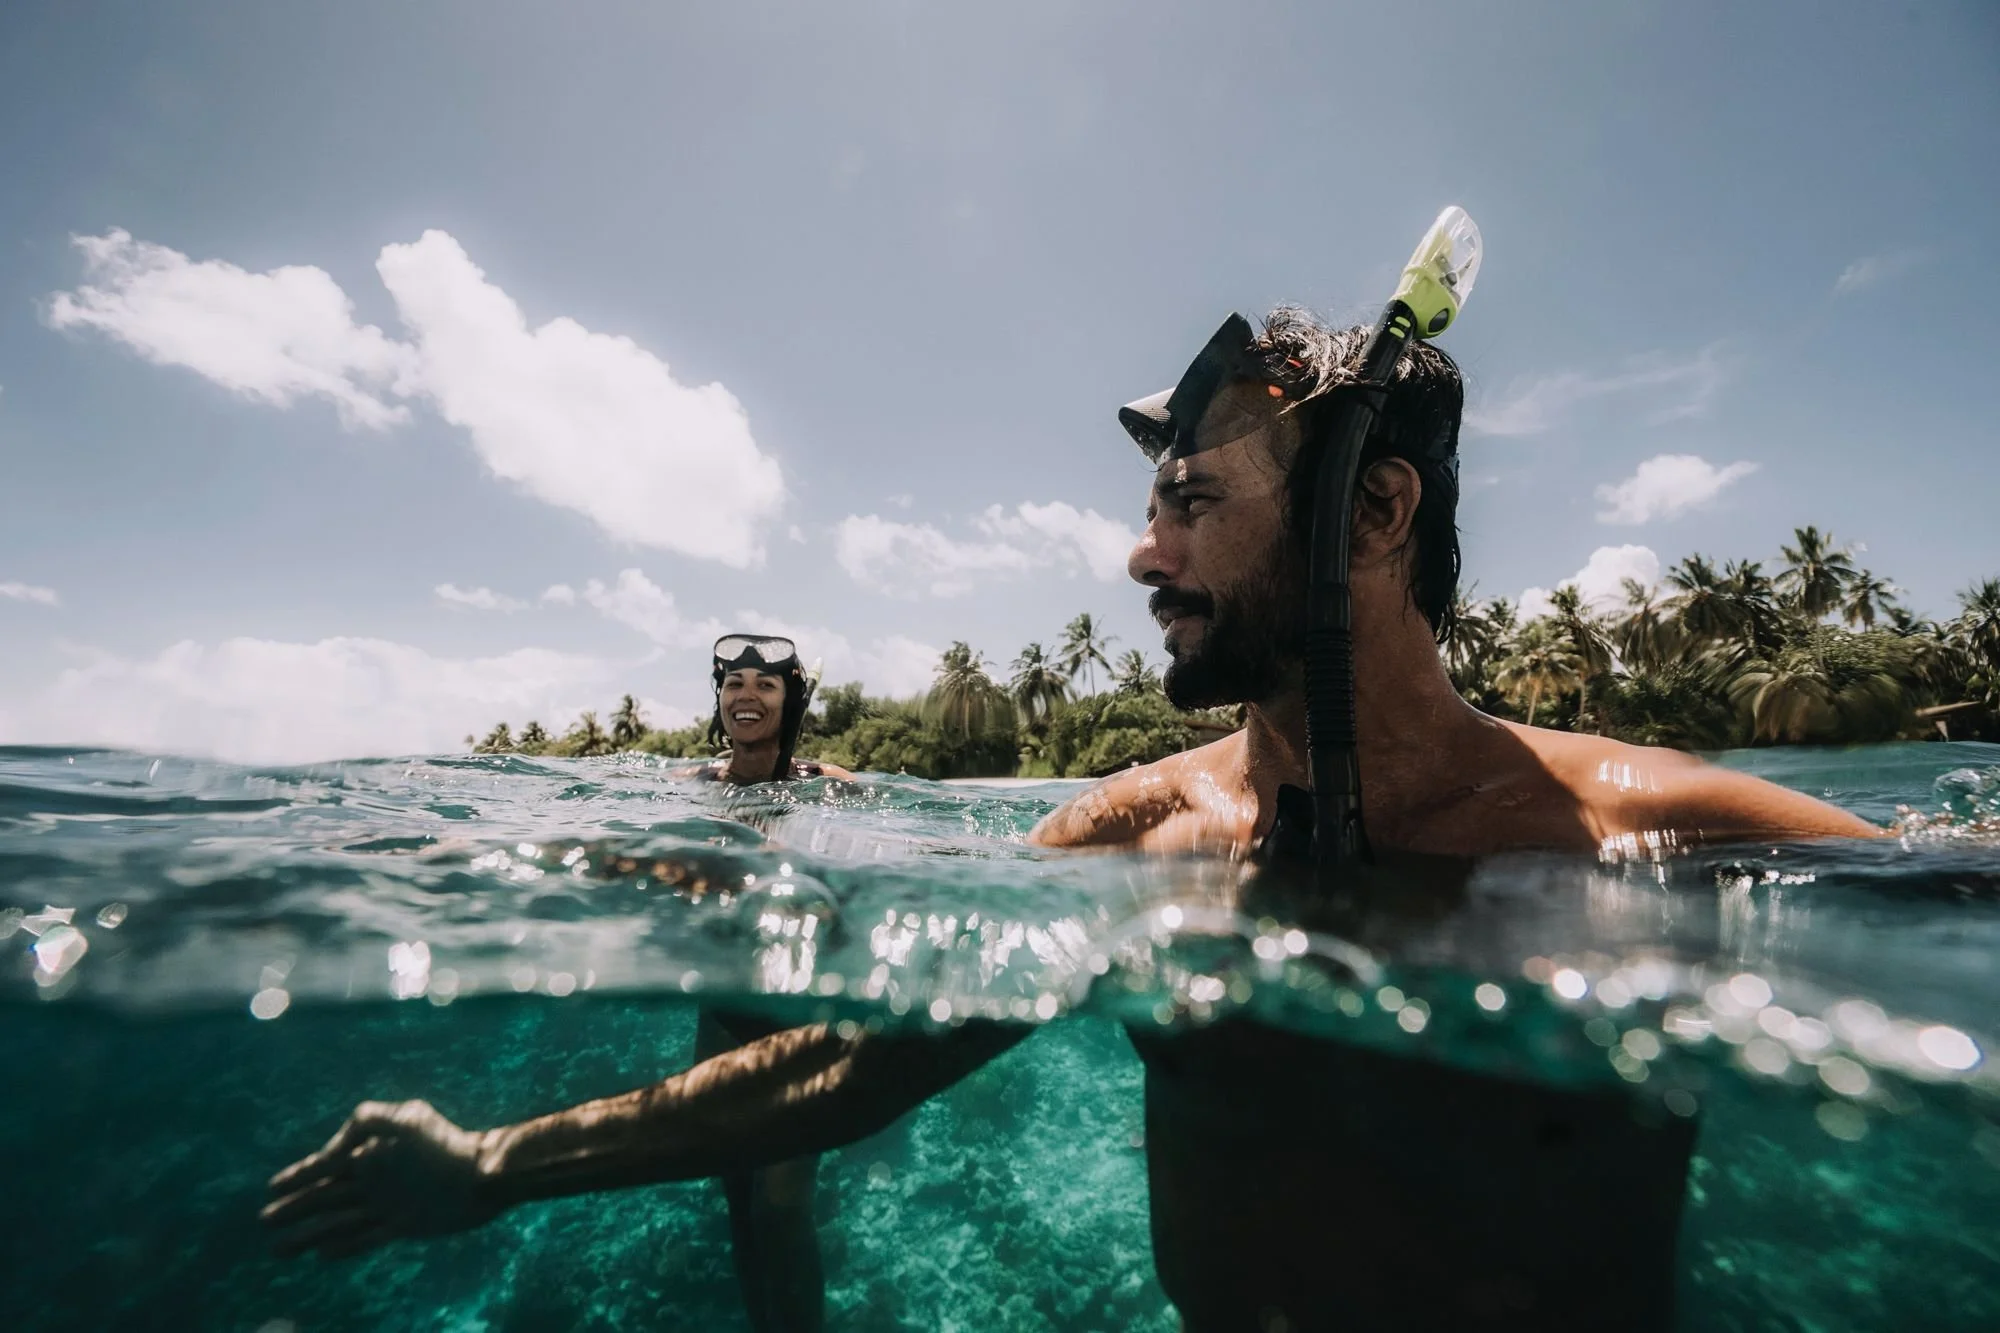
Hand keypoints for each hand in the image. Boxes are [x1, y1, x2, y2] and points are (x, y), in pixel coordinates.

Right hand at [261, 1100, 501, 1259]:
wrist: (481, 1174)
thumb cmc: (445, 1143)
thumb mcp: (407, 1118)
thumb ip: (369, 1122)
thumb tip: (335, 1149)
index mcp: (371, 1153)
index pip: (326, 1167)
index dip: (299, 1176)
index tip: (272, 1186)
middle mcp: (374, 1180)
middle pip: (325, 1198)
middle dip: (295, 1208)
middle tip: (264, 1219)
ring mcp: (386, 1205)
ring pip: (337, 1223)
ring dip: (308, 1234)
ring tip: (278, 1248)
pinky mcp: (402, 1226)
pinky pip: (365, 1239)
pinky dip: (344, 1246)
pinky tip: (322, 1254)